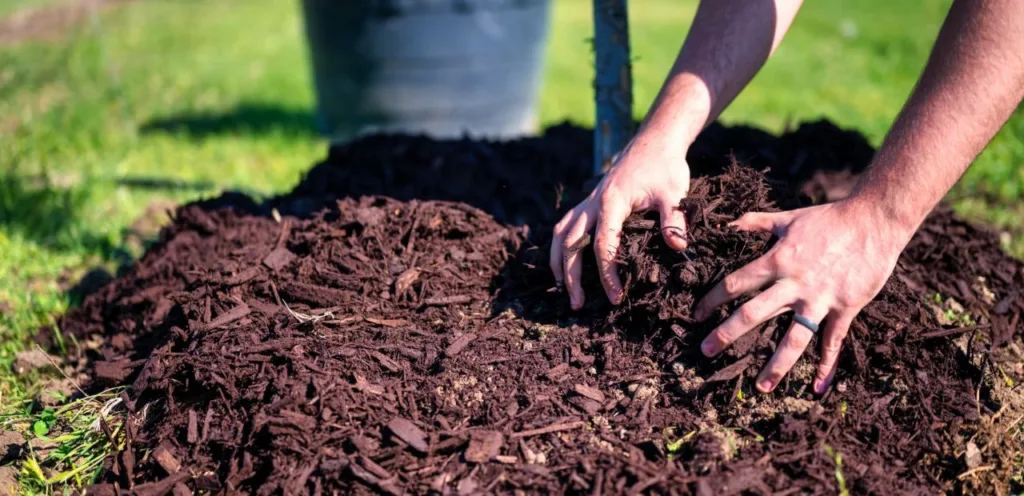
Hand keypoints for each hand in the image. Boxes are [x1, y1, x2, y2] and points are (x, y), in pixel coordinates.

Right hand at [550, 137, 690, 309]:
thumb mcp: (674, 192)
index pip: (602, 245)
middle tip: (578, 305)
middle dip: (571, 276)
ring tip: (562, 290)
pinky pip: (565, 226)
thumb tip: (677, 247)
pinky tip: (563, 264)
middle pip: (571, 243)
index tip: (616, 296)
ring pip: (561, 234)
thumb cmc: (665, 167)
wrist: (654, 142)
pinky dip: (560, 247)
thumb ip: (674, 219)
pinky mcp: (588, 202)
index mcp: (611, 202)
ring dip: (558, 263)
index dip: (607, 273)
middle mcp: (592, 203)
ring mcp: (587, 202)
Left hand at [693, 199, 911, 394]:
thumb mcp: (788, 218)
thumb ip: (756, 222)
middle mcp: (794, 284)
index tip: (697, 315)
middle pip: (753, 314)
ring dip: (776, 365)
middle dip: (727, 334)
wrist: (874, 220)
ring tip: (762, 387)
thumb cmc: (829, 218)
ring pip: (793, 338)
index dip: (712, 300)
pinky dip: (826, 366)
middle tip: (706, 352)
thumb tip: (728, 223)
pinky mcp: (846, 308)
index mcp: (777, 260)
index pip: (735, 284)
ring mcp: (820, 299)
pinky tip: (818, 387)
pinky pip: (833, 341)